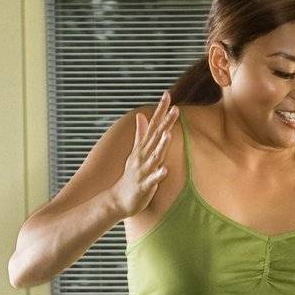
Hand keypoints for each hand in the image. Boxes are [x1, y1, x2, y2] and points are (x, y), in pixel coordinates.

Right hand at [112, 91, 177, 218]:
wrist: (119, 199)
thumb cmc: (131, 176)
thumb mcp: (136, 152)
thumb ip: (141, 134)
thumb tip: (141, 115)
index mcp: (143, 148)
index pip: (153, 125)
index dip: (160, 110)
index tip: (167, 95)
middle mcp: (143, 156)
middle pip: (156, 137)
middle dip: (165, 123)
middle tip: (175, 109)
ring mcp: (143, 170)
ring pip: (154, 156)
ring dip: (161, 145)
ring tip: (169, 134)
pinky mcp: (144, 185)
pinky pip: (153, 180)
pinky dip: (158, 174)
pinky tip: (165, 170)